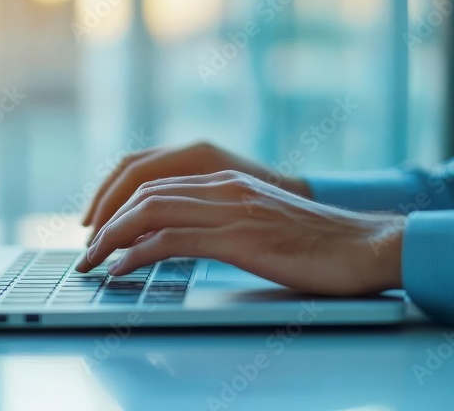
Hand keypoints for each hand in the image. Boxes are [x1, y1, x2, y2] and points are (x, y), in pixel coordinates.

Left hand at [74, 170, 404, 295]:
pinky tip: (121, 270)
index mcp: (231, 182)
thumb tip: (194, 240)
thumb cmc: (323, 243)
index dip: (121, 205)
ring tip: (92, 261)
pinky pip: (172, 241)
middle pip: (146, 193)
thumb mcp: (268, 224)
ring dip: (112, 238)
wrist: (367, 245)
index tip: (102, 231)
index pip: (158, 182)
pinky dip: (138, 254)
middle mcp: (226, 188)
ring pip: (151, 212)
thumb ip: (231, 221)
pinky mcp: (239, 239)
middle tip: (86, 251)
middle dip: (107, 221)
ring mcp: (232, 210)